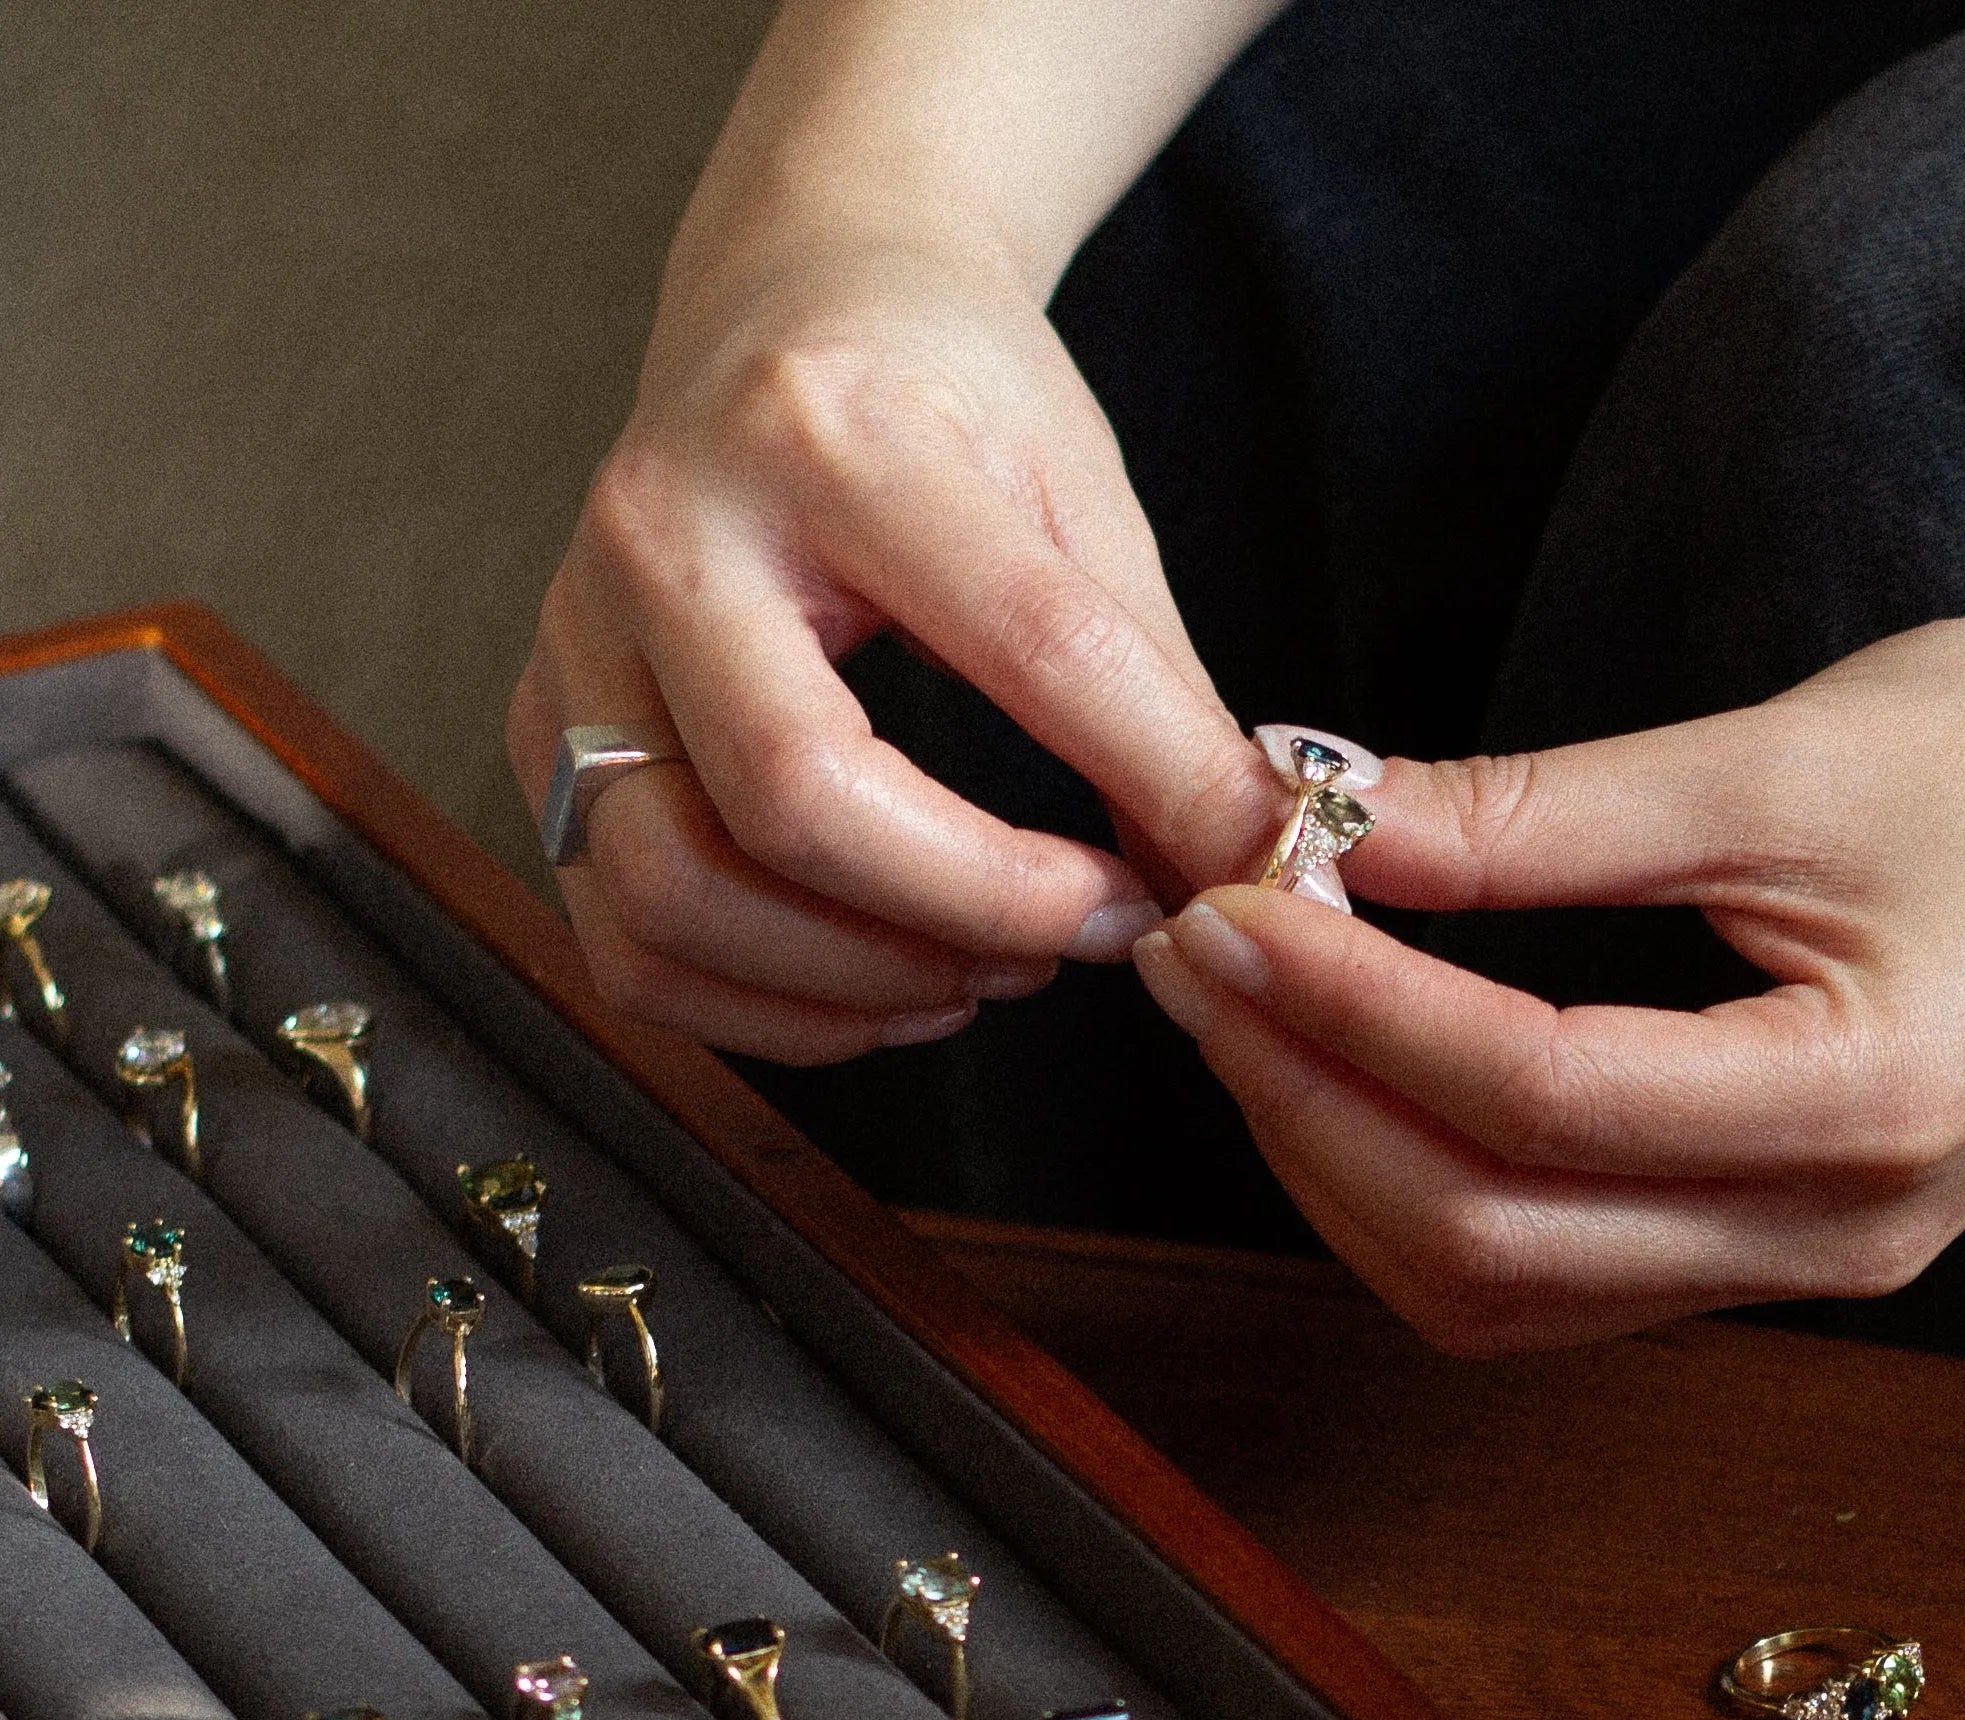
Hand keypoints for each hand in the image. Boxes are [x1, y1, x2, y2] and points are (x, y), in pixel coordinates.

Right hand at [510, 238, 1281, 1063]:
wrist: (790, 293)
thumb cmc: (950, 401)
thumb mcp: (1084, 506)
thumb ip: (1163, 706)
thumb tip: (1252, 884)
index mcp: (830, 436)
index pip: (1019, 653)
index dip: (1142, 799)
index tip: (1205, 884)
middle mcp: (665, 531)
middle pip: (793, 800)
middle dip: (967, 917)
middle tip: (1078, 940)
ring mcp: (579, 640)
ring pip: (676, 894)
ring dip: (856, 984)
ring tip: (983, 974)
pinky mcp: (543, 733)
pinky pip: (629, 940)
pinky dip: (767, 1011)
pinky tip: (883, 988)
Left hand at [1131, 608, 1964, 1349]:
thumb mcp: (1787, 752)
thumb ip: (1545, 814)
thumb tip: (1322, 824)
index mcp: (1863, 1111)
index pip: (1534, 1100)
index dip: (1350, 1006)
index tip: (1225, 895)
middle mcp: (1837, 1235)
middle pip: (1489, 1248)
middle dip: (1309, 1106)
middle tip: (1197, 948)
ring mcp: (1819, 1266)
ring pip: (1507, 1292)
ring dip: (1351, 1164)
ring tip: (1257, 1002)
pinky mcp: (1796, 1249)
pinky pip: (1566, 1273)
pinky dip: (1436, 1185)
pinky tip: (1370, 1061)